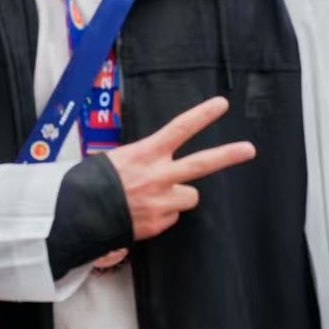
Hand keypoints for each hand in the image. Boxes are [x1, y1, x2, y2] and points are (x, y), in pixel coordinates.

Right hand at [106, 96, 255, 240]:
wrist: (79, 217)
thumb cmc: (92, 184)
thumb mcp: (114, 159)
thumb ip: (142, 159)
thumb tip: (153, 164)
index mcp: (145, 154)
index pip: (179, 129)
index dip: (202, 115)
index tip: (221, 105)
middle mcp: (158, 176)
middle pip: (201, 163)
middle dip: (228, 155)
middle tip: (249, 150)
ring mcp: (161, 201)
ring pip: (189, 196)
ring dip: (178, 197)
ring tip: (156, 197)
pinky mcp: (160, 223)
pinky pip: (172, 216)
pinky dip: (163, 215)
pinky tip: (144, 213)